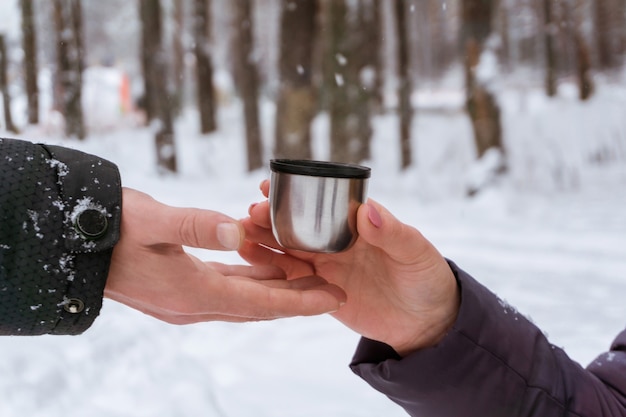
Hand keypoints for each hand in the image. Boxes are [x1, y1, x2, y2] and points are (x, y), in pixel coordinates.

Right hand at [104, 188, 345, 323]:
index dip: (300, 302)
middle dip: (297, 299)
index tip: (334, 299)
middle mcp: (193, 304)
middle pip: (258, 306)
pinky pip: (226, 288)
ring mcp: (184, 300)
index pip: (260, 304)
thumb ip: (194, 226)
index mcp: (193, 293)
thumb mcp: (151, 221)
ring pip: (244, 298)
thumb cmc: (109, 227)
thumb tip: (235, 231)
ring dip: (276, 290)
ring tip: (310, 278)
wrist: (71, 242)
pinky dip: (251, 280)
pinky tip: (267, 267)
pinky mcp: (178, 289)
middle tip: (333, 289)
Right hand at [239, 181, 459, 354]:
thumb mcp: (416, 252)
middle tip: (249, 213)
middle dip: (271, 216)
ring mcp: (325, 264)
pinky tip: (249, 258)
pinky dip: (269, 267)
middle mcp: (336, 239)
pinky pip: (290, 278)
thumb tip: (369, 210)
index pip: (321, 201)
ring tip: (238, 233)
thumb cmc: (426, 279)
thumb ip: (393, 233)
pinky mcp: (318, 289)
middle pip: (297, 224)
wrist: (425, 323)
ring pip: (287, 248)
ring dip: (263, 239)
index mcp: (356, 222)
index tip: (270, 184)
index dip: (295, 192)